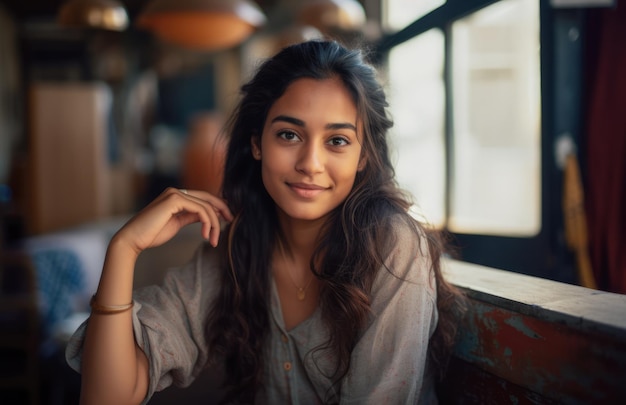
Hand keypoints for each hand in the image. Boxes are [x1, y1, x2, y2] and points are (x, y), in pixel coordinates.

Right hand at [112, 188, 232, 255]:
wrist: (133, 240)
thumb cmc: (151, 234)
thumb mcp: (177, 223)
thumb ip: (191, 217)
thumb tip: (207, 216)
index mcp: (176, 196)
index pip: (203, 198)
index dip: (218, 207)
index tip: (227, 219)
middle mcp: (176, 192)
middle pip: (207, 198)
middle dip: (222, 210)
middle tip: (231, 222)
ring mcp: (174, 194)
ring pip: (206, 206)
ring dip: (214, 223)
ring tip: (213, 239)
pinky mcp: (174, 200)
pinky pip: (200, 209)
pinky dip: (207, 222)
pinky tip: (205, 234)